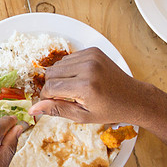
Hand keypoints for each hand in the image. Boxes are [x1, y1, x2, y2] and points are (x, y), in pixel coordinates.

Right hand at [28, 48, 152, 124]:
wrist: (133, 97)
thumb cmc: (109, 110)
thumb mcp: (82, 116)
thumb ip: (56, 110)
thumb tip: (33, 109)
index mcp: (86, 87)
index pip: (51, 88)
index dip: (47, 97)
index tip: (52, 103)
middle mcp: (88, 68)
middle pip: (51, 73)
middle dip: (53, 86)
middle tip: (65, 97)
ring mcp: (91, 57)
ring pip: (58, 65)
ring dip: (61, 77)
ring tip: (75, 88)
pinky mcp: (93, 50)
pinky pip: (69, 58)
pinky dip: (69, 69)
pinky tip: (81, 78)